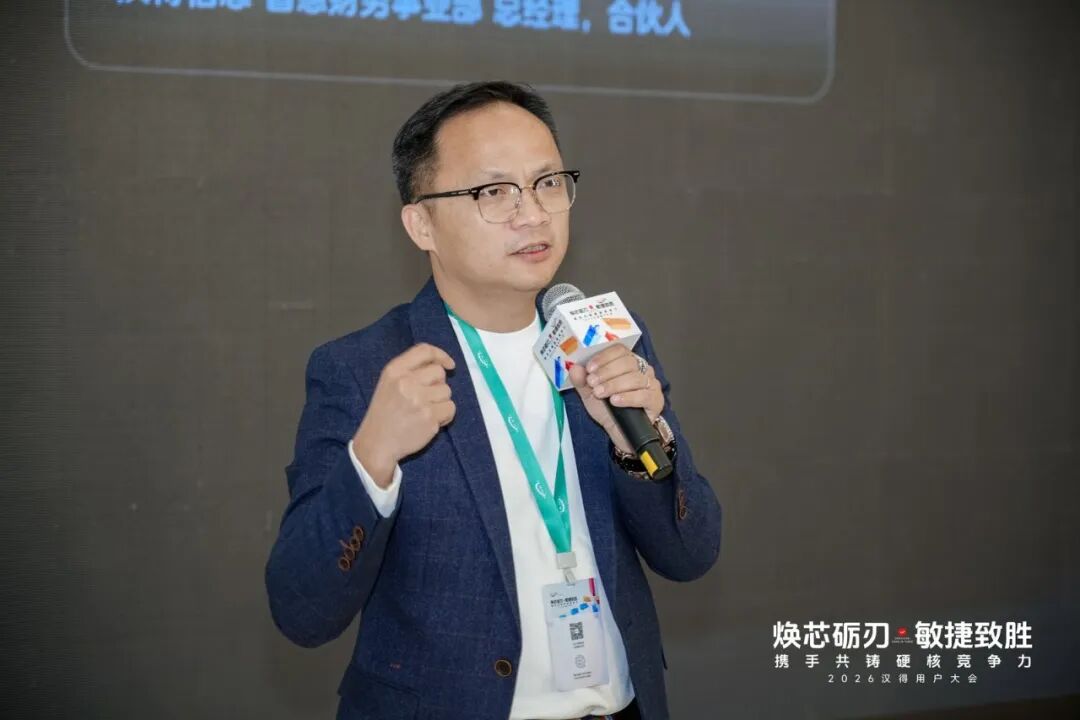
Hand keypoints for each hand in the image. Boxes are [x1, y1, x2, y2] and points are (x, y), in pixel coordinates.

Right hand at [352, 343, 456, 487]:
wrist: (377, 443)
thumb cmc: (385, 413)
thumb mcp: (389, 383)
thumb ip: (410, 370)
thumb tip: (442, 364)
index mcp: (394, 370)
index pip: (424, 350)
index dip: (440, 355)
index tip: (449, 365)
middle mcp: (406, 382)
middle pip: (439, 372)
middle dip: (438, 384)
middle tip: (426, 398)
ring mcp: (419, 400)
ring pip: (447, 391)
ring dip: (441, 401)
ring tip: (424, 411)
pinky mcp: (429, 417)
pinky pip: (450, 408)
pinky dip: (445, 415)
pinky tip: (431, 421)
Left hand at [568, 344, 663, 454]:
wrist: (619, 432)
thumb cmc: (608, 409)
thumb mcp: (590, 394)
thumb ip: (582, 381)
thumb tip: (574, 368)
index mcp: (627, 362)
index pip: (619, 350)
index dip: (604, 357)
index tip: (590, 368)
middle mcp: (642, 370)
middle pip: (628, 362)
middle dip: (606, 371)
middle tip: (592, 382)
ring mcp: (651, 384)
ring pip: (635, 378)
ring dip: (614, 384)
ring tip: (600, 393)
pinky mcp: (656, 401)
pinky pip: (643, 395)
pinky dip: (627, 397)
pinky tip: (615, 401)